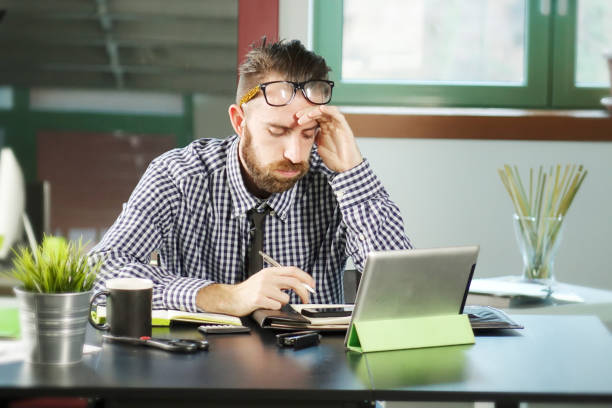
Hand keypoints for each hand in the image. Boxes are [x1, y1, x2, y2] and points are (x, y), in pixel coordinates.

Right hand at [196, 267, 314, 316]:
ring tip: (271, 302)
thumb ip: (279, 279)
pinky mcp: (259, 299)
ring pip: (285, 298)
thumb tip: (299, 285)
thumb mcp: (264, 279)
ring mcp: (263, 288)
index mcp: (270, 271)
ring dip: (282, 302)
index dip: (306, 277)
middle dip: (304, 292)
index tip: (312, 285)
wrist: (231, 298)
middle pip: (294, 282)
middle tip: (307, 299)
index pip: (293, 271)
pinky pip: (276, 306)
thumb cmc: (249, 290)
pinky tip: (264, 305)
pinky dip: (273, 308)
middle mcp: (267, 277)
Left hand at [296, 105, 361, 172]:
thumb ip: (315, 138)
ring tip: (307, 115)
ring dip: (316, 111)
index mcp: (325, 128)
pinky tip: (321, 109)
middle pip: (318, 112)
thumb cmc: (335, 158)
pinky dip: (329, 110)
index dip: (304, 116)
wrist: (345, 166)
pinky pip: (337, 114)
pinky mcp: (344, 126)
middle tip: (298, 116)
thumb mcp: (320, 146)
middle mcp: (331, 124)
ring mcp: (337, 125)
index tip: (295, 119)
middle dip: (307, 112)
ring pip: (326, 111)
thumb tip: (305, 133)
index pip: (314, 117)